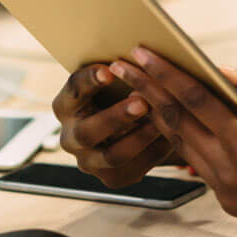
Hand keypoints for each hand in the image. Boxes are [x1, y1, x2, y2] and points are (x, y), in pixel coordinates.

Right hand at [50, 61, 174, 186]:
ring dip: (140, 137)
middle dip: (116, 117)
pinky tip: (170, 137)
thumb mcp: (115, 82)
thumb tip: (145, 59)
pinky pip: (134, 168)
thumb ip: (123, 73)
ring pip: (113, 155)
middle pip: (88, 131)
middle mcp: (70, 137)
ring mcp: (88, 161)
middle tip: (142, 102)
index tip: (110, 70)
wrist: (129, 128)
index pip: (74, 90)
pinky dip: (153, 151)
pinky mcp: (111, 178)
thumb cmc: (120, 94)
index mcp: (65, 105)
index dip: (90, 80)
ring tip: (163, 122)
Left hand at [111, 48, 236, 236]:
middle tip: (121, 67)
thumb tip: (222, 70)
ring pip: (181, 146)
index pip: (194, 101)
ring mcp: (224, 191)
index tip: (141, 54)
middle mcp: (228, 171)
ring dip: (157, 116)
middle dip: (146, 91)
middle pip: (176, 123)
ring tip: (135, 90)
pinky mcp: (227, 202)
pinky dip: (184, 140)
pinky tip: (170, 121)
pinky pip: (198, 164)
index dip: (164, 74)